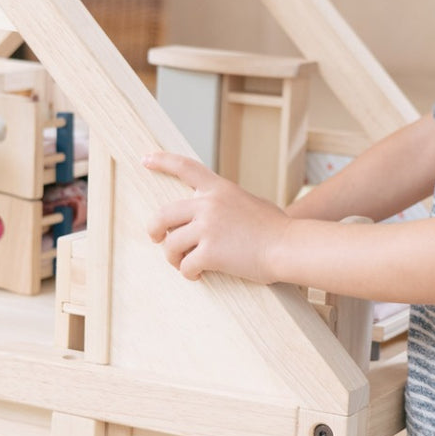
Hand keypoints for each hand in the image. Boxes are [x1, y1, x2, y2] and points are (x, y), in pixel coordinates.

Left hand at [143, 152, 290, 283]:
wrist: (289, 246)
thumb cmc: (277, 229)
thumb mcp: (250, 203)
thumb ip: (227, 204)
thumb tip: (212, 214)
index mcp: (219, 189)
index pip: (186, 168)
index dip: (162, 161)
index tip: (146, 160)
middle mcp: (209, 205)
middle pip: (163, 214)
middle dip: (155, 229)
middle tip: (157, 238)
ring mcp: (207, 228)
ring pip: (171, 244)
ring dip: (174, 257)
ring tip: (185, 264)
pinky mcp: (209, 252)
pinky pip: (185, 265)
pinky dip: (189, 273)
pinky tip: (198, 275)